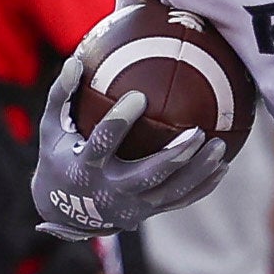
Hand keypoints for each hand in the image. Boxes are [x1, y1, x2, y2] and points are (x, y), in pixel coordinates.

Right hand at [32, 43, 222, 239]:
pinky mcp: (145, 213)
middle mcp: (110, 190)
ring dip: (197, 171)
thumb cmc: (58, 157)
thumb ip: (61, 95)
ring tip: (219, 147)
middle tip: (198, 132)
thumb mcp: (51, 128)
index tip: (139, 96)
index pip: (103, 143)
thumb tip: (75, 60)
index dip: (120, 121)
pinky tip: (221, 167)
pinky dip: (201, 186)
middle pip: (147, 175)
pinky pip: (178, 201)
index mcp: (85, 167)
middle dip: (173, 156)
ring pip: (170, 191)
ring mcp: (130, 206)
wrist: (64, 211)